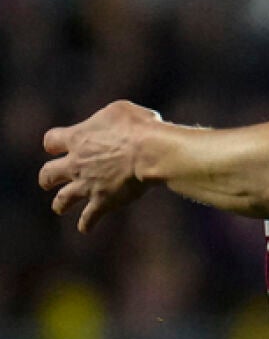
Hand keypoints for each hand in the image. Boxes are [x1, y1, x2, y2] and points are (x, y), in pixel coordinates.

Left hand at [40, 101, 163, 231]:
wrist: (150, 152)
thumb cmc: (139, 127)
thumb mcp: (121, 110)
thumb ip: (106, 118)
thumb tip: (111, 123)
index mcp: (77, 138)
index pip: (51, 141)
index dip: (54, 143)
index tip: (57, 146)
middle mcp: (75, 163)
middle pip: (48, 173)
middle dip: (48, 177)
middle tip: (49, 180)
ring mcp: (87, 185)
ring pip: (62, 199)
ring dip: (60, 203)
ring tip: (59, 207)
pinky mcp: (103, 202)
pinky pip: (89, 217)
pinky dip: (86, 223)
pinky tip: (85, 228)